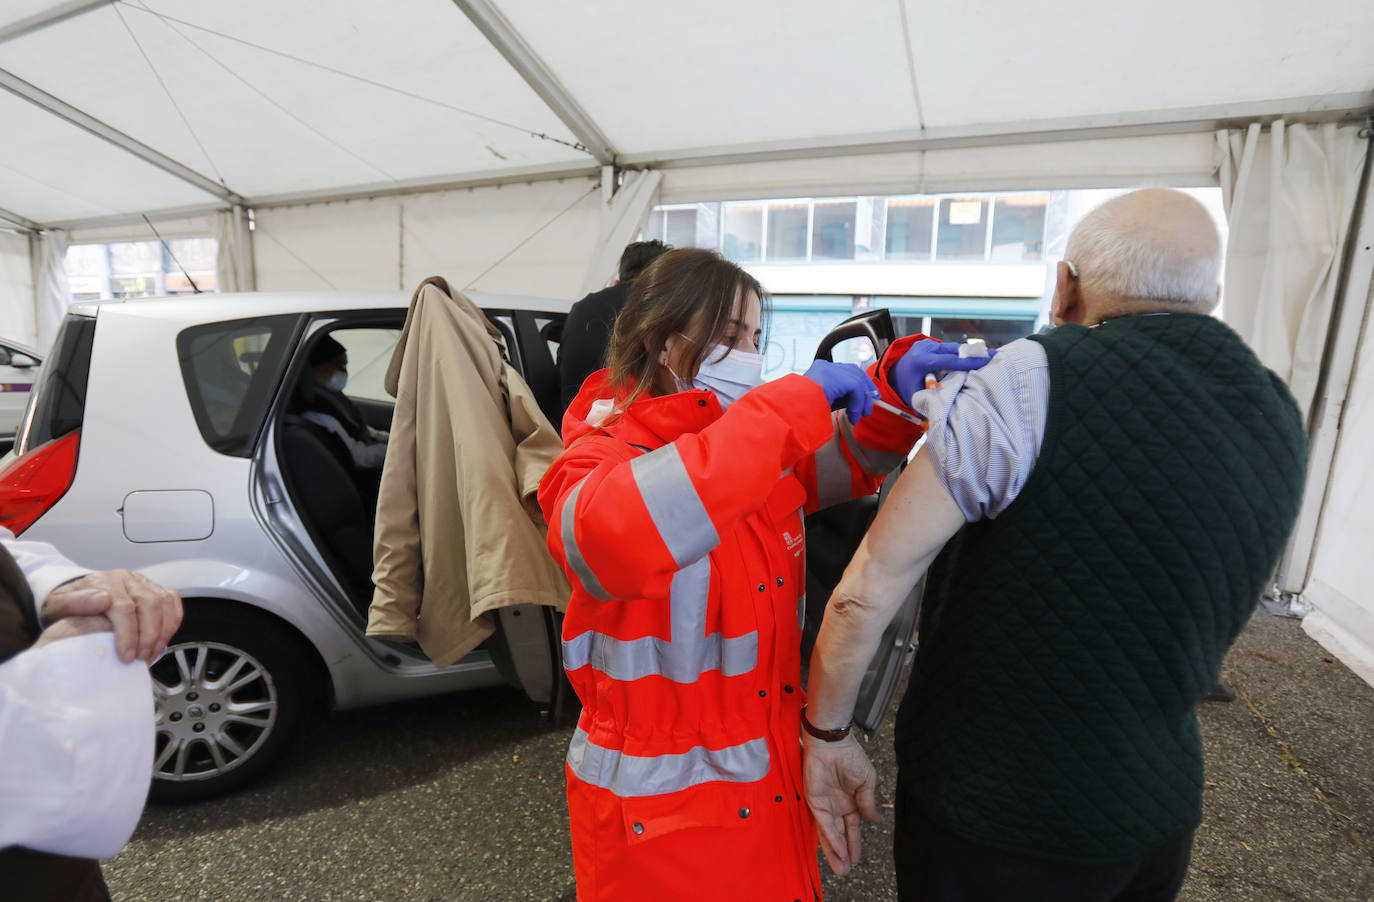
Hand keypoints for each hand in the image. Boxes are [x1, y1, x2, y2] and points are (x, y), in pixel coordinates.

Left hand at [41, 570, 182, 662]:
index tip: (126, 656)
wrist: (75, 600)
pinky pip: (173, 601)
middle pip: (150, 603)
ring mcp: (144, 584)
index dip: (128, 635)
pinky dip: (173, 621)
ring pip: (165, 602)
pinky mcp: (155, 590)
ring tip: (151, 652)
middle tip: (140, 657)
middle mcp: (127, 580)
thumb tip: (102, 600)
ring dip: (163, 631)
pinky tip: (162, 639)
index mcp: (105, 582)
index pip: (124, 607)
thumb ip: (75, 602)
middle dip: (149, 635)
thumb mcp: (58, 606)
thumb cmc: (69, 608)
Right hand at [803, 360, 880, 422]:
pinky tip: (853, 416)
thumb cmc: (802, 410)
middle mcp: (828, 366)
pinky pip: (856, 389)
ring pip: (857, 380)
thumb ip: (842, 397)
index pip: (847, 372)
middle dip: (866, 390)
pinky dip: (857, 404)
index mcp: (822, 369)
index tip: (867, 399)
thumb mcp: (826, 401)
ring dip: (861, 401)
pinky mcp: (837, 377)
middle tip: (868, 409)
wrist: (791, 410)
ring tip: (858, 416)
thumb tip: (859, 402)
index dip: (860, 385)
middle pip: (855, 372)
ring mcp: (832, 369)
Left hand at [803, 733, 881, 875]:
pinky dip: (831, 838)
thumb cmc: (850, 757)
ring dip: (835, 852)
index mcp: (851, 802)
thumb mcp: (867, 782)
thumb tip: (877, 821)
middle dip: (843, 854)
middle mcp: (837, 807)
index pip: (852, 828)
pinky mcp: (815, 801)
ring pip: (830, 834)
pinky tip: (838, 850)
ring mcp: (826, 805)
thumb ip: (868, 803)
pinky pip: (824, 824)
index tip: (857, 859)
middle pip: (840, 835)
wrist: (833, 743)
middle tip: (846, 871)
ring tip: (841, 868)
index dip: (854, 844)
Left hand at [890, 339, 995, 404]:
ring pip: (954, 347)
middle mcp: (925, 349)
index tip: (986, 362)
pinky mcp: (931, 344)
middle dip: (975, 354)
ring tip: (991, 356)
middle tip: (996, 356)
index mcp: (921, 361)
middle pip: (955, 349)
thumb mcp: (917, 396)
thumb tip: (953, 405)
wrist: (893, 376)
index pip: (949, 360)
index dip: (968, 362)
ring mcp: (928, 344)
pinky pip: (951, 348)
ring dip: (971, 353)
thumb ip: (934, 398)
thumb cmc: (906, 389)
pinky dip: (963, 354)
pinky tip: (977, 358)